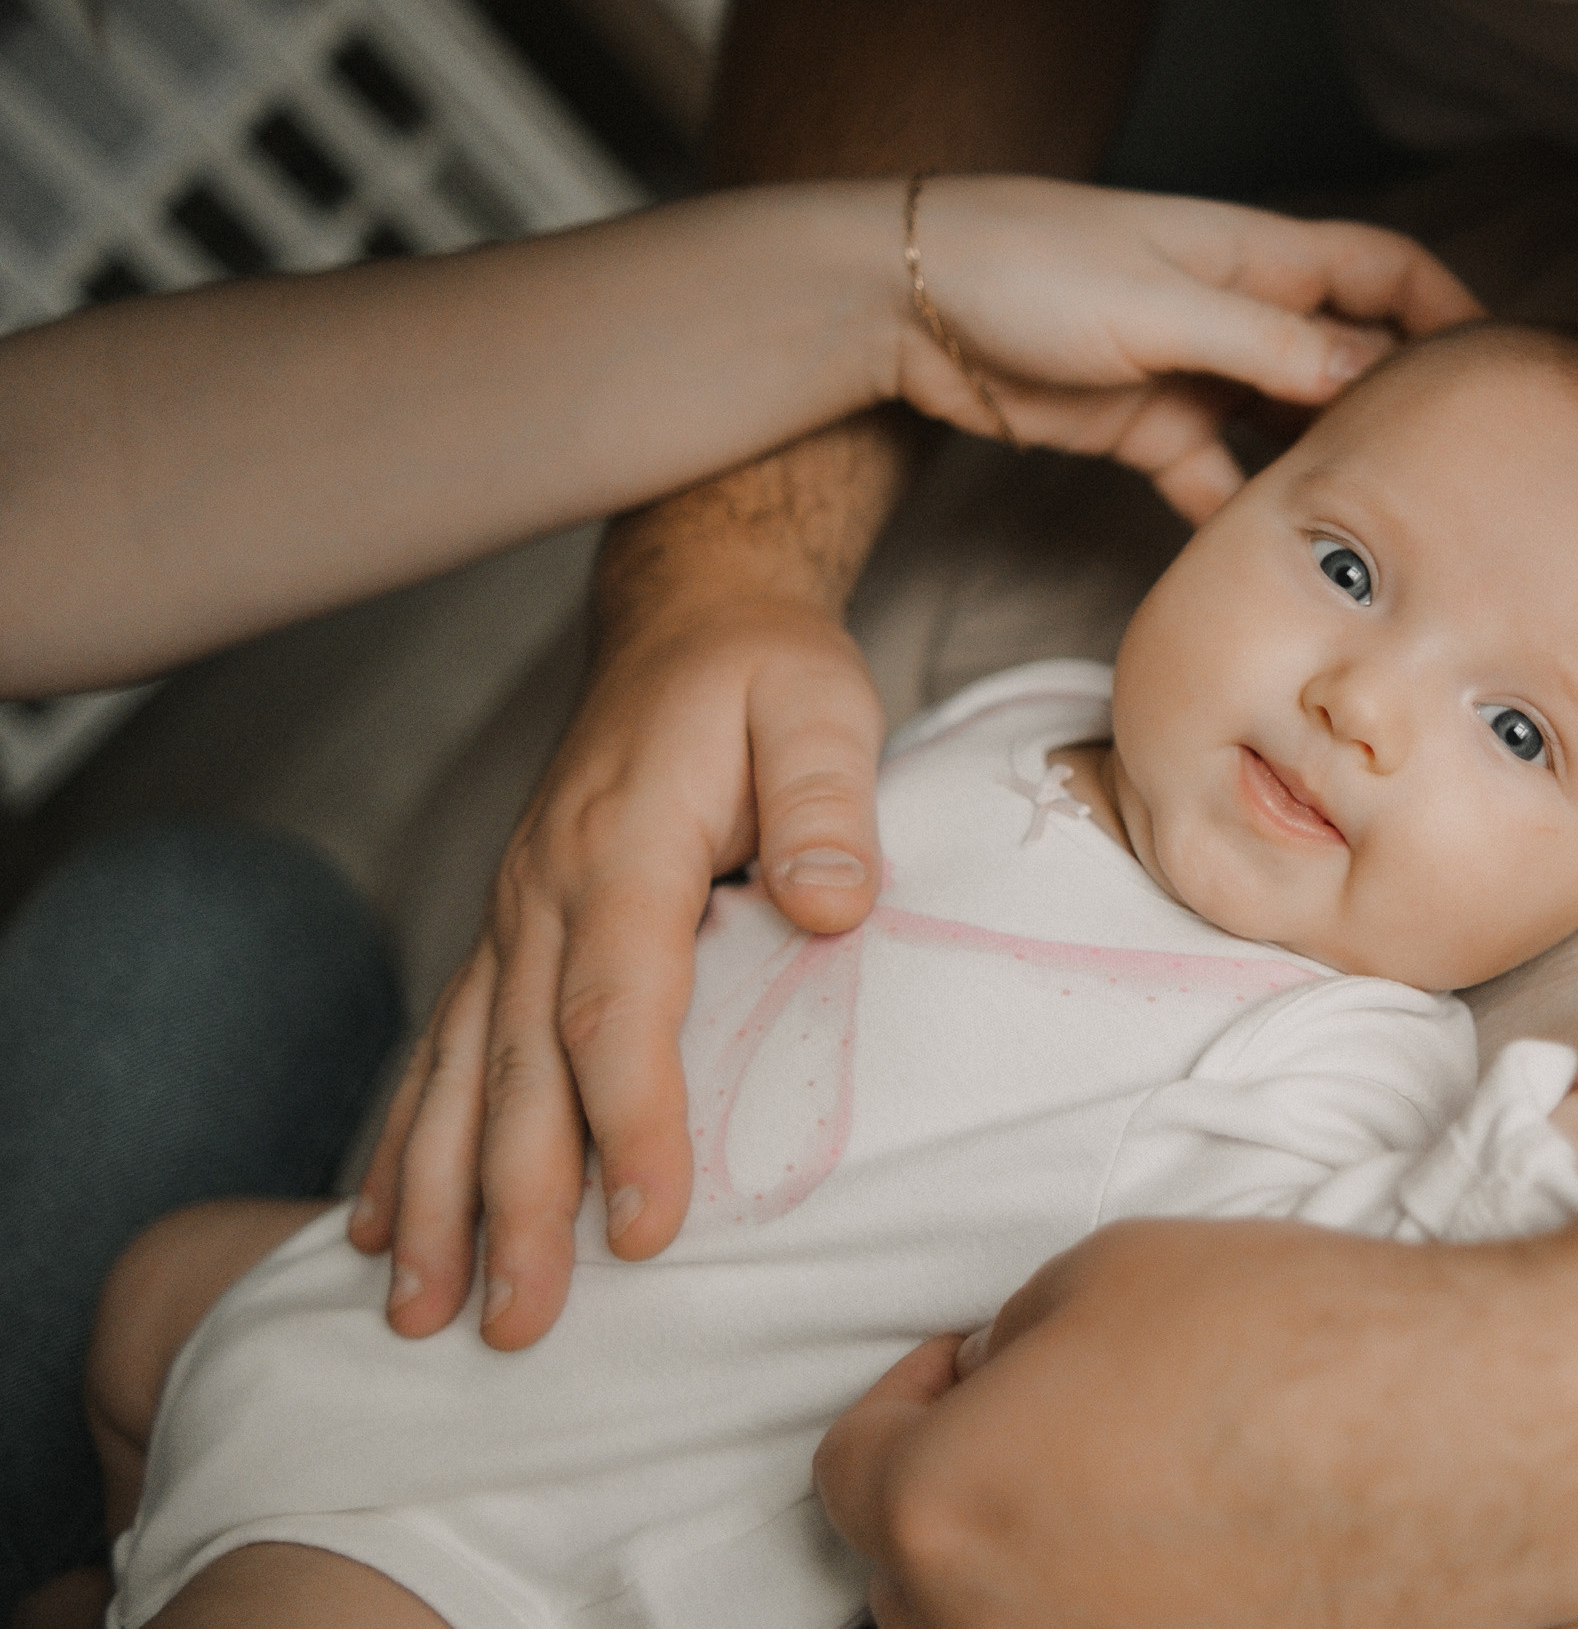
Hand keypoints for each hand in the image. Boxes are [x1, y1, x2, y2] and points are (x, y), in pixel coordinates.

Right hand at [350, 586, 882, 1347]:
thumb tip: (833, 908)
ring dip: (433, 1196)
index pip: (618, 1007)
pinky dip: (407, 1139)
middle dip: (509, 1205)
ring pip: (457, 1073)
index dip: (629, 1123)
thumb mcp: (820, 709)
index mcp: (621, 848)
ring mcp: (511, 913)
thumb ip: (826, 806)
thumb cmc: (764, 675)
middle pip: (517, 1068)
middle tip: (515, 1324)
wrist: (687, 621)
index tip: (646, 1229)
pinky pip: (444, 1047)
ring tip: (416, 1311)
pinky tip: (376, 1223)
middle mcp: (542, 891)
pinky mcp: (509, 931)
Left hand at [816, 1218, 1577, 1628]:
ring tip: (1124, 1495)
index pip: (850, 1467)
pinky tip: (1187, 1554)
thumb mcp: (1100, 1274)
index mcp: (937, 1511)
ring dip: (1028, 1570)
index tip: (964, 1368)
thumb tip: (1001, 1386)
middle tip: (1048, 1423)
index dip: (910, 1395)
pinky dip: (1119, 1608)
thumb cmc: (1294, 1351)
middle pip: (912, 1572)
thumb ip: (1011, 1350)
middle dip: (962, 1489)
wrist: (1463, 1445)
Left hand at [895, 176, 1482, 519]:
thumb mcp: (1163, 307)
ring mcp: (1196, 376)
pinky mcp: (1150, 431)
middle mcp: (1240, 315)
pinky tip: (1280, 568)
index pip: (1387, 273)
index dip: (1450, 315)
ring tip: (1385, 542)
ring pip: (1290, 433)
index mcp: (1257, 256)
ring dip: (1328, 478)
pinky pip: (1221, 482)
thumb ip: (1273, 348)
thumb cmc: (1028, 267)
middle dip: (1400, 414)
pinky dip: (1249, 519)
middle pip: (1349, 363)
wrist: (903, 303)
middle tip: (1457, 487)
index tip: (1502, 378)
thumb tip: (1379, 378)